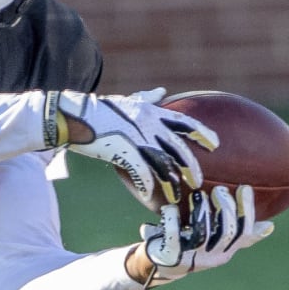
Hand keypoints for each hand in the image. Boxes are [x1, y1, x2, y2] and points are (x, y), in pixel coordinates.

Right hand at [45, 88, 218, 204]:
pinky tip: (151, 198)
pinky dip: (149, 187)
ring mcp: (137, 138)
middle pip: (178, 148)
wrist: (73, 116)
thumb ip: (147, 98)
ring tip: (178, 196)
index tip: (216, 144)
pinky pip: (142, 173)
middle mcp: (148, 124)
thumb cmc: (99, 110)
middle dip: (191, 166)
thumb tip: (162, 91)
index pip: (185, 122)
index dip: (203, 133)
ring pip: (164, 164)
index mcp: (152, 112)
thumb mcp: (128, 100)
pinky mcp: (123, 151)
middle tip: (199, 181)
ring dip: (173, 182)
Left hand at [138, 185, 273, 287]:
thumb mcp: (216, 240)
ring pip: (202, 234)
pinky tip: (171, 208)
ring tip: (198, 195)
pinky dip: (172, 221)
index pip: (243, 232)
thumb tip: (270, 227)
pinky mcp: (170, 257)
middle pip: (226, 233)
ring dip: (202, 212)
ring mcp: (191, 258)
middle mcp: (211, 257)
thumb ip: (239, 233)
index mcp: (224, 252)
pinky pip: (173, 238)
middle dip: (225, 209)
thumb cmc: (191, 244)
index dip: (246, 210)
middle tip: (219, 190)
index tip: (244, 187)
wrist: (157, 263)